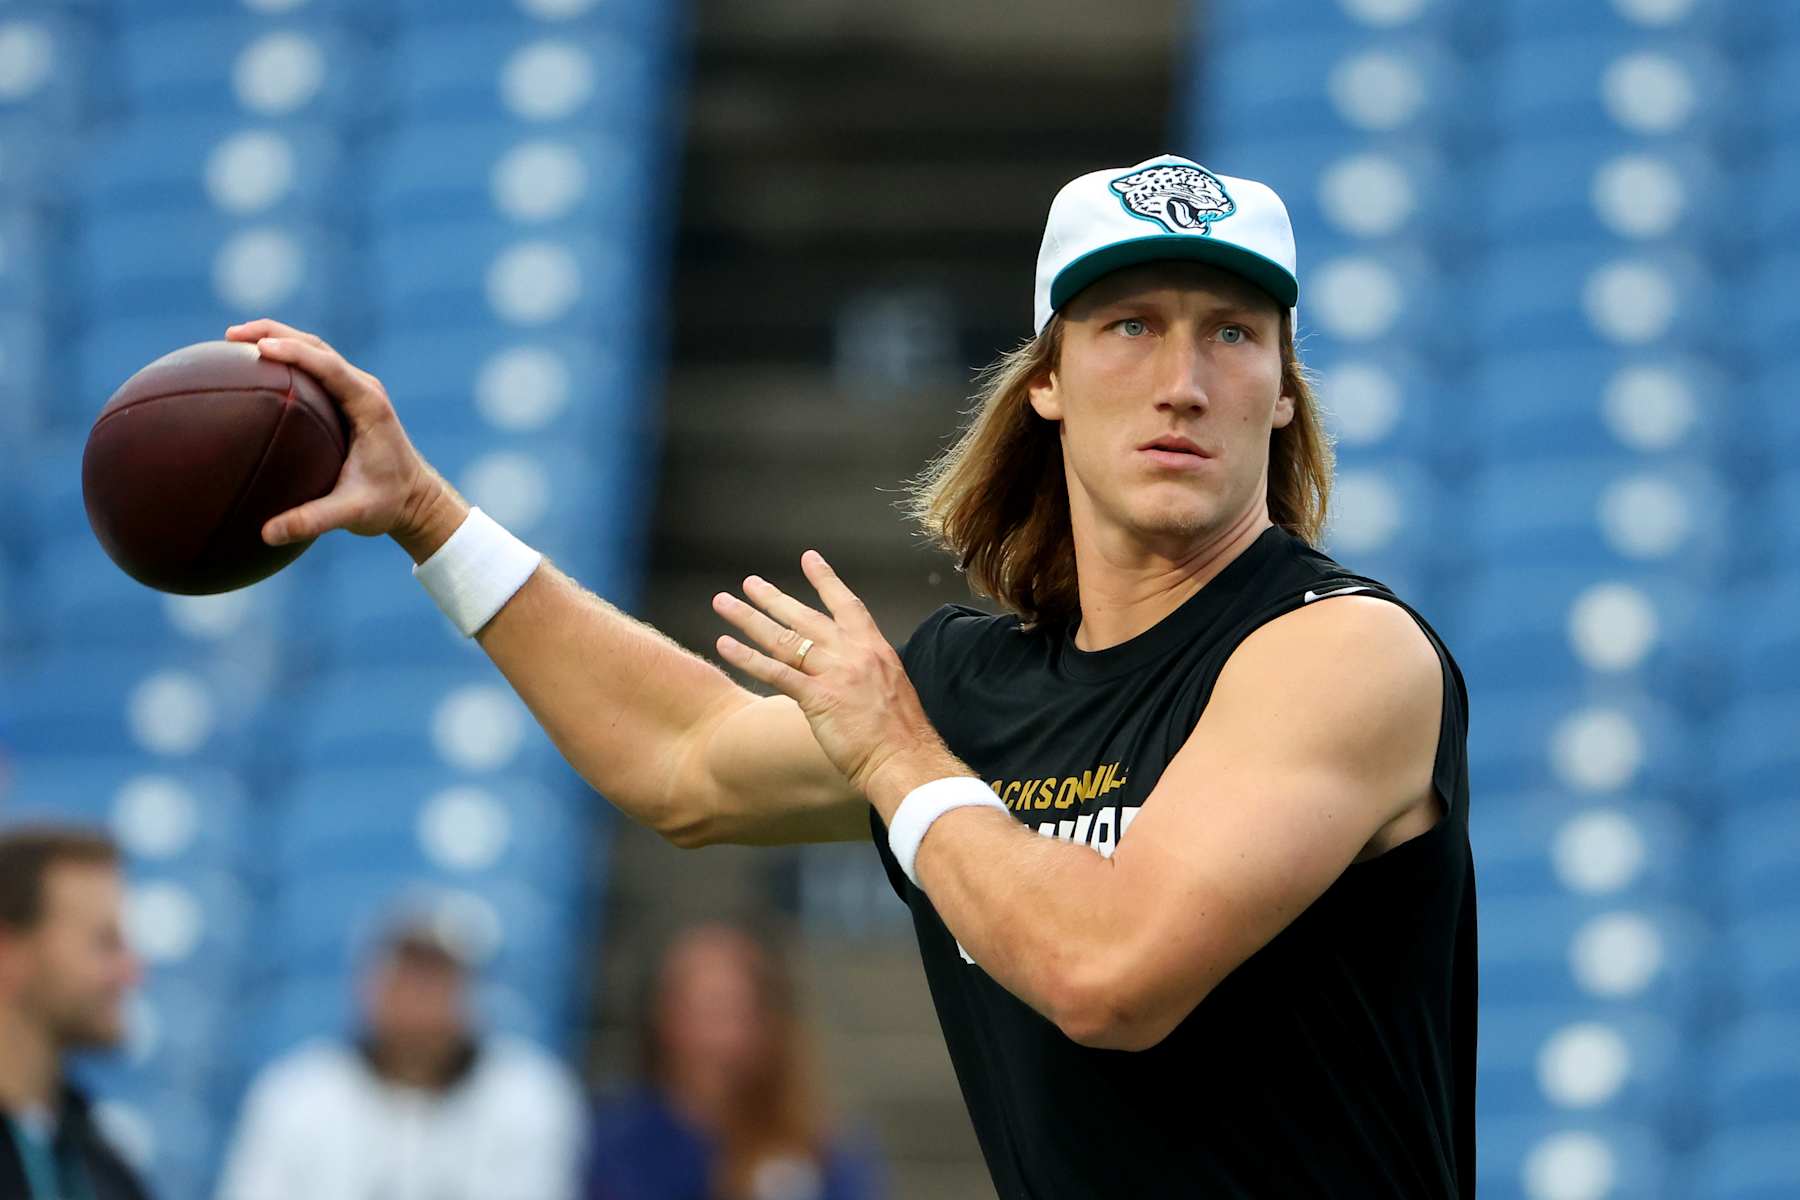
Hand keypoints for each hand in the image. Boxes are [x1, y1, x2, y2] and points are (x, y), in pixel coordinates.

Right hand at [223, 318, 463, 557]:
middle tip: (231, 335)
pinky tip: (254, 369)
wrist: (416, 500)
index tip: (259, 348)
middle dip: (275, 333)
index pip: (329, 367)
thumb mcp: (353, 514)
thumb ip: (313, 521)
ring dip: (278, 338)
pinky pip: (314, 369)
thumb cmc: (388, 505)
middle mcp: (364, 389)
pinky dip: (285, 359)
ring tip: (233, 341)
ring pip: (315, 350)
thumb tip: (266, 533)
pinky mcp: (348, 397)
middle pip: (317, 346)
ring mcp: (357, 390)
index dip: (294, 352)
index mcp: (369, 406)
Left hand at [711, 551, 954, 805]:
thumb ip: (867, 671)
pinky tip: (725, 645)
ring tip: (724, 604)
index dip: (825, 580)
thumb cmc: (903, 734)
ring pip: (784, 638)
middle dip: (773, 598)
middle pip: (805, 617)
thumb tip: (851, 671)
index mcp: (874, 648)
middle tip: (749, 583)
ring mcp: (834, 673)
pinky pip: (776, 672)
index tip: (808, 559)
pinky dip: (748, 658)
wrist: (907, 759)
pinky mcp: (817, 698)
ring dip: (749, 618)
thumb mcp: (892, 687)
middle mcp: (852, 653)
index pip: (846, 604)